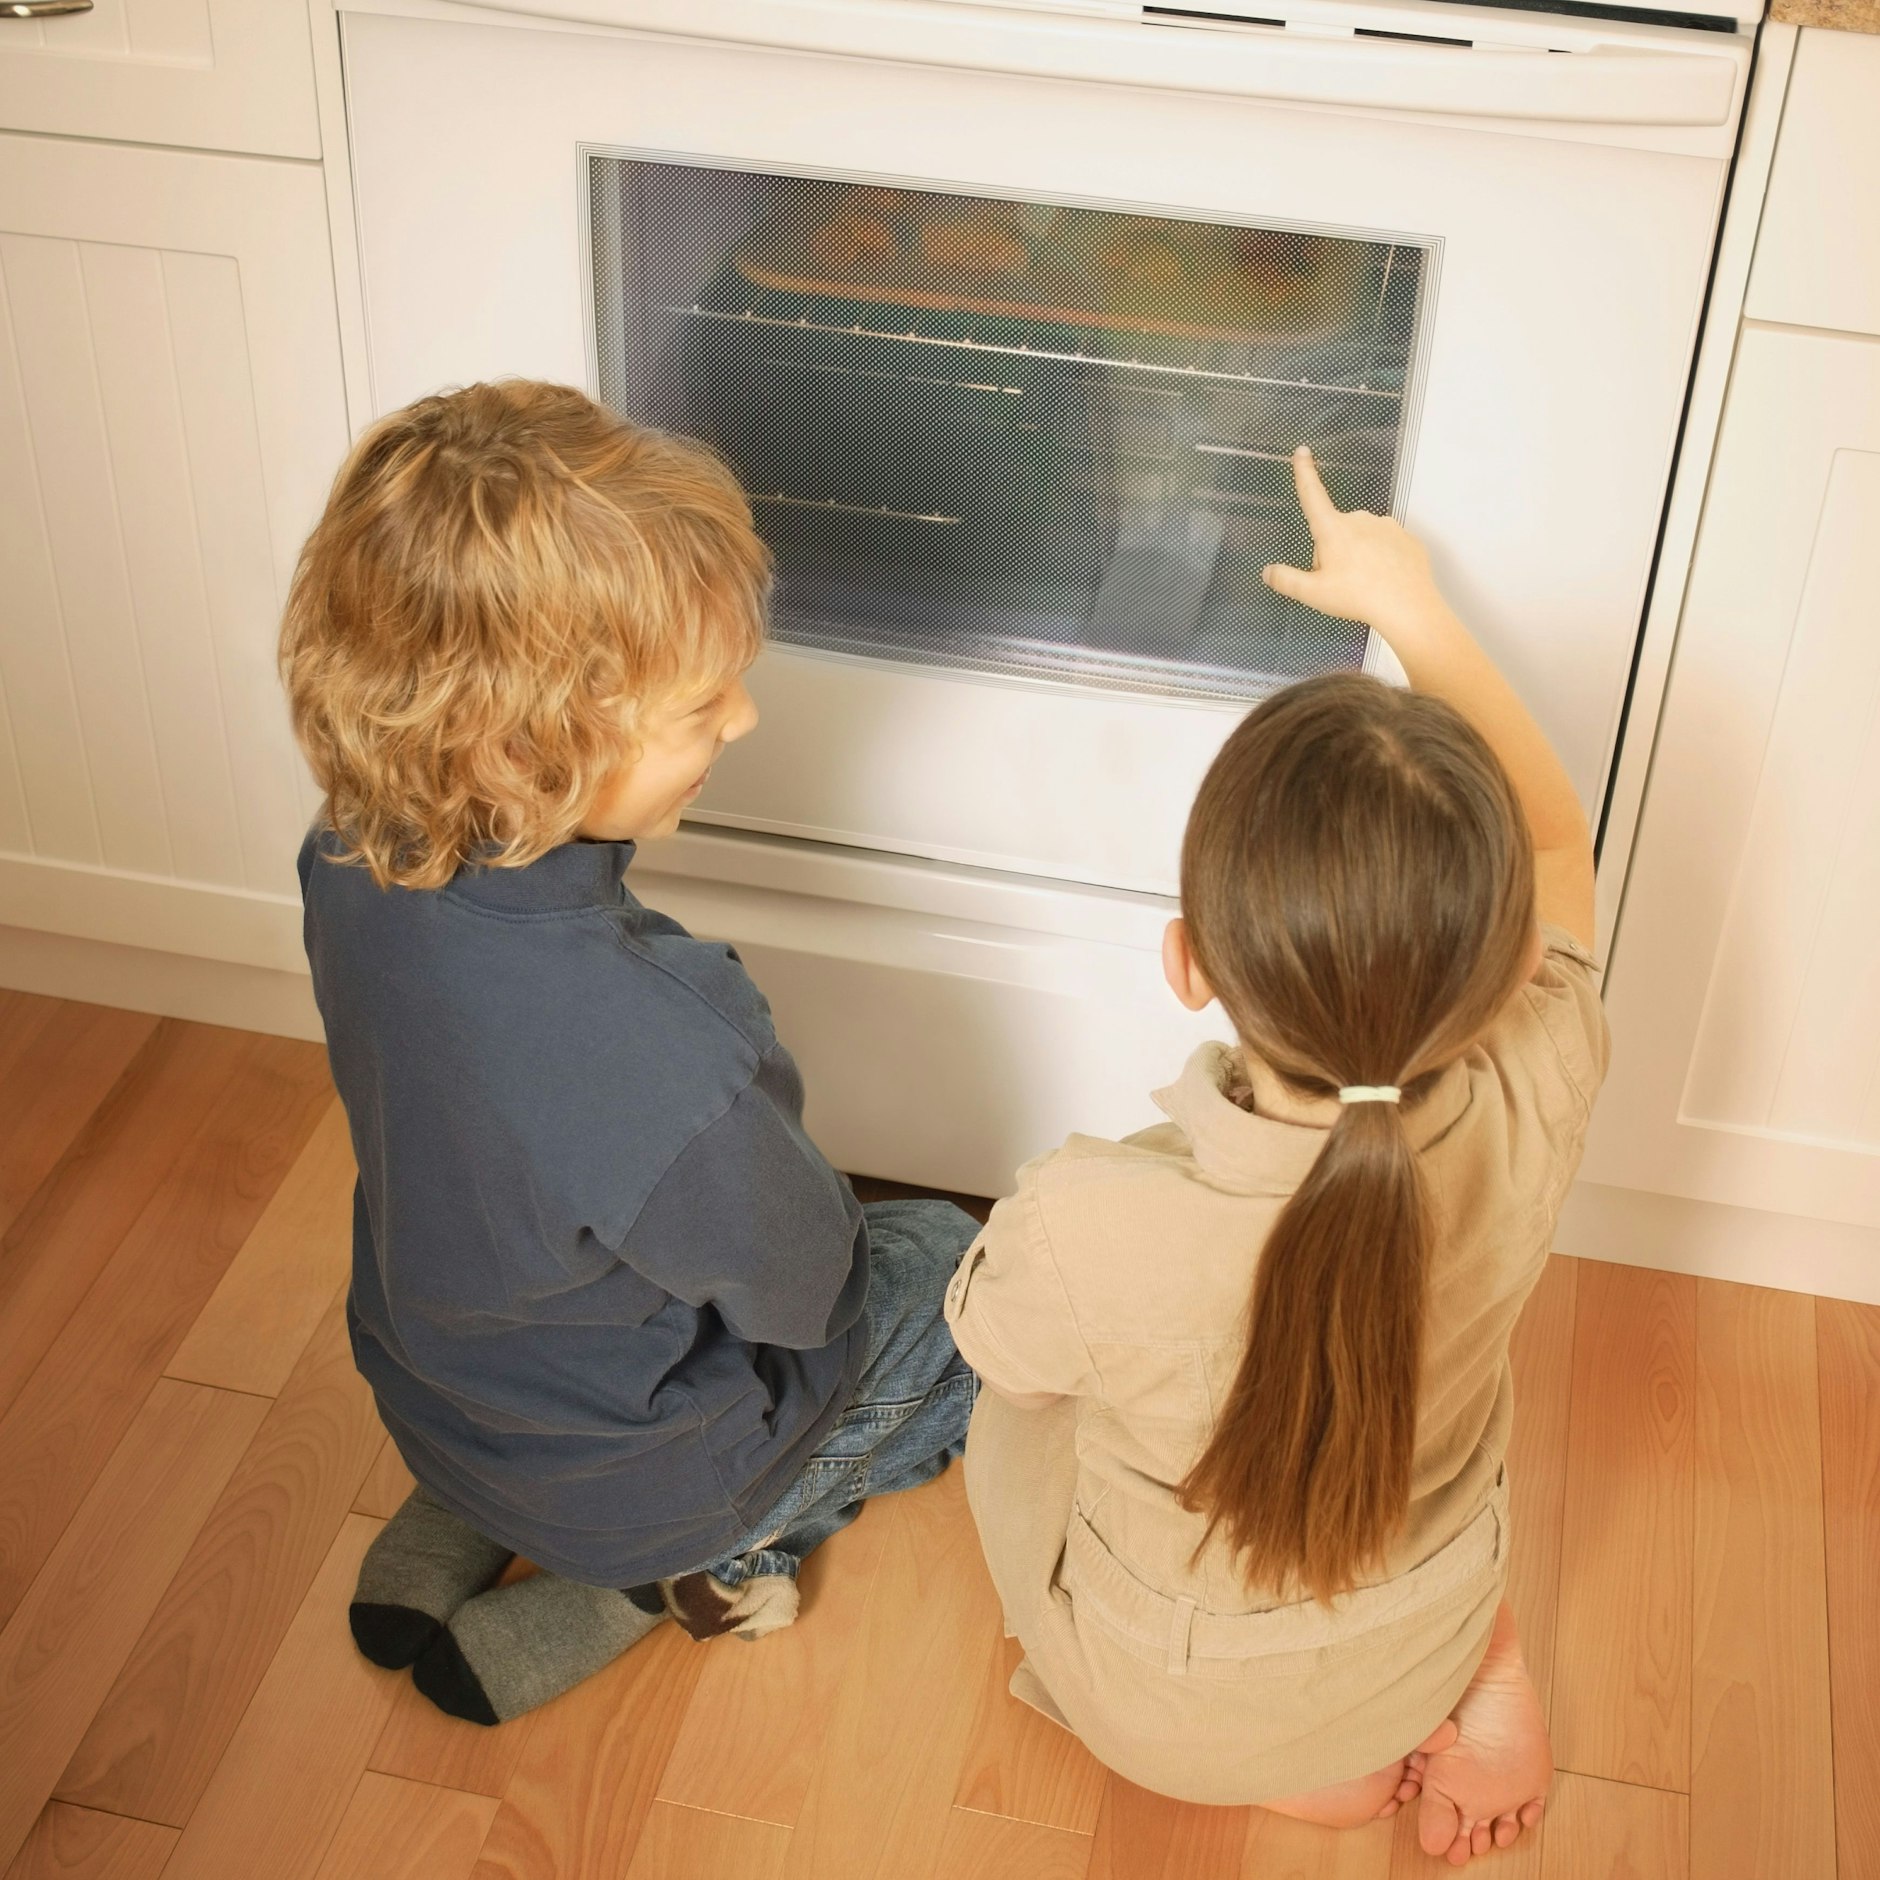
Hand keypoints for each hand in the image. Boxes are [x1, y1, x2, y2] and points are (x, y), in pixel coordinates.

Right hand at [1260, 447, 1443, 638]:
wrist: (1407, 606)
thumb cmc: (1359, 597)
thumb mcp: (1313, 593)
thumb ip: (1286, 580)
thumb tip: (1268, 572)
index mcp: (1333, 529)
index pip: (1313, 494)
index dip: (1304, 472)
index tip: (1302, 452)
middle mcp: (1360, 520)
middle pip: (1336, 531)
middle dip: (1333, 552)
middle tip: (1339, 582)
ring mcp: (1386, 526)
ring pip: (1362, 539)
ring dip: (1358, 557)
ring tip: (1364, 584)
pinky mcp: (1406, 538)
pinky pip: (1387, 546)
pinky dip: (1382, 561)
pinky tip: (1383, 581)